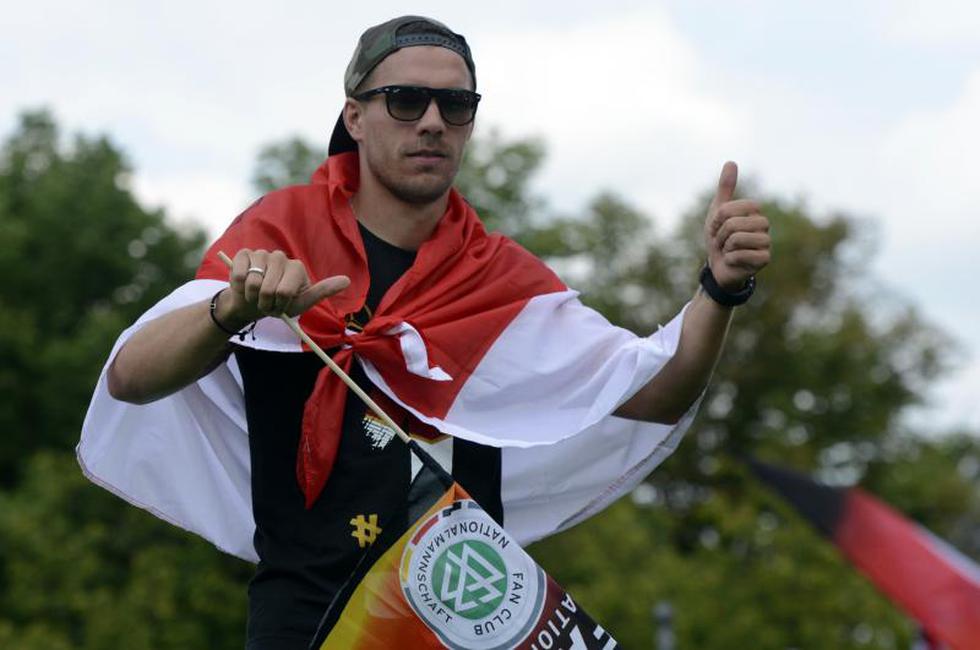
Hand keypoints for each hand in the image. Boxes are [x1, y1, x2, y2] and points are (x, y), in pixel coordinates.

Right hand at [219, 249, 349, 324]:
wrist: (253, 304)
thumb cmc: (279, 304)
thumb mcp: (301, 303)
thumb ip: (322, 291)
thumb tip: (347, 280)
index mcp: (296, 267)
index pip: (285, 292)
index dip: (279, 305)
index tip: (281, 306)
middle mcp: (280, 257)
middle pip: (269, 289)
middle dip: (266, 303)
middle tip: (267, 303)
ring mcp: (261, 254)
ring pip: (252, 283)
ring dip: (251, 297)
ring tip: (256, 296)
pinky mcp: (243, 255)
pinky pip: (239, 275)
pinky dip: (239, 288)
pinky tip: (243, 287)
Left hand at [704, 162, 770, 291]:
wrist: (719, 267)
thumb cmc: (719, 238)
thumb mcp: (718, 212)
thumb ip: (725, 188)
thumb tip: (731, 162)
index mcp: (754, 211)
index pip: (732, 208)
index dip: (718, 219)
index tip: (717, 227)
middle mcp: (764, 225)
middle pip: (733, 224)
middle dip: (721, 234)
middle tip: (723, 242)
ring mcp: (766, 242)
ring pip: (737, 239)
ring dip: (726, 247)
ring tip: (729, 250)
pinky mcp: (765, 259)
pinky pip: (742, 255)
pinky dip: (731, 259)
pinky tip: (734, 262)